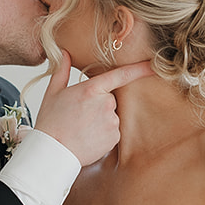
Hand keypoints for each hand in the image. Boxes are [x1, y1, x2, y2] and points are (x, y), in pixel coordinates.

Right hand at [34, 53, 153, 166]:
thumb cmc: (50, 121)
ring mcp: (111, 121)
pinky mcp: (114, 137)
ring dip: (101, 120)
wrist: (53, 151)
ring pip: (111, 115)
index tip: (153, 65)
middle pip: (110, 99)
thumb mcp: (53, 92)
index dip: (139, 69)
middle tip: (80, 114)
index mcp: (91, 89)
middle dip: (99, 104)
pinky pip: (112, 131)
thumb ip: (62, 70)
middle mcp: (105, 104)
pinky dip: (103, 133)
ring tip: (82, 127)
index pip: (120, 75)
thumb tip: (64, 53)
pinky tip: (88, 137)